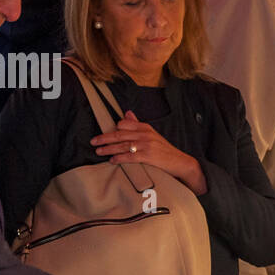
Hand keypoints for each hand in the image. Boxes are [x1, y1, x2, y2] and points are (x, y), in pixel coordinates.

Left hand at [92, 110, 206, 194]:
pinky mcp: (148, 156)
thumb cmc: (165, 150)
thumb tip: (127, 113)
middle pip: (120, 134)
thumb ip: (138, 124)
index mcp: (145, 127)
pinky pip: (129, 156)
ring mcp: (147, 145)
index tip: (102, 134)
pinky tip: (112, 160)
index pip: (124, 124)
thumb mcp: (152, 134)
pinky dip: (119, 158)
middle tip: (93, 141)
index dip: (112, 129)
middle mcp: (145, 134)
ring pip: (122, 145)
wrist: (180, 162)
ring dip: (108, 148)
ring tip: (99, 151)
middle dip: (104, 138)